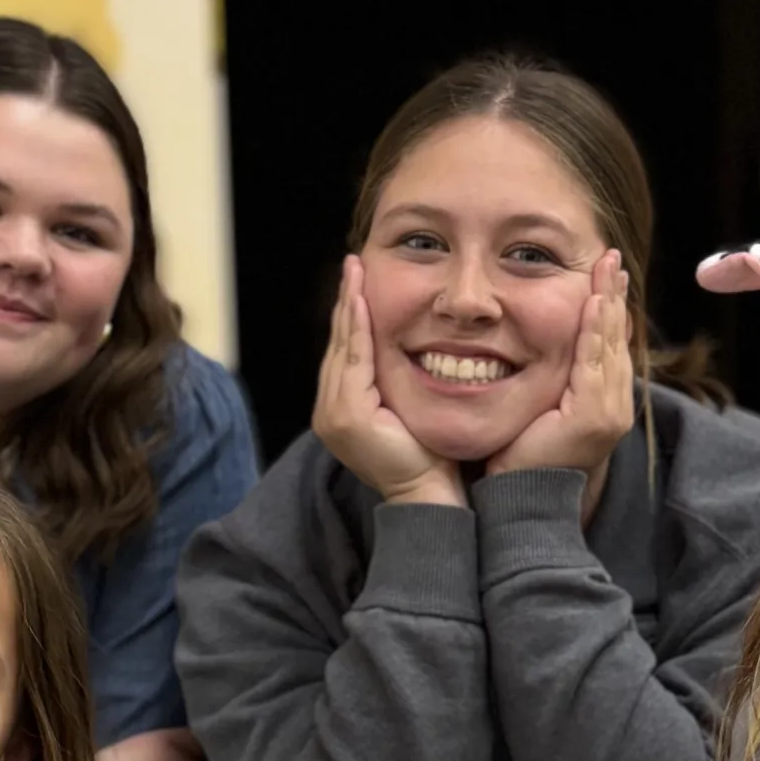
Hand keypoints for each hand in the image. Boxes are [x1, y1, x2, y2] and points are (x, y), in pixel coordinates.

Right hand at [312, 255, 464, 506]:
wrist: (429, 496)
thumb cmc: (430, 458)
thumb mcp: (409, 410)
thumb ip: (399, 383)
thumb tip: (412, 348)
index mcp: (342, 410)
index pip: (347, 352)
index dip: (352, 315)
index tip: (360, 281)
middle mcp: (329, 410)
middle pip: (339, 343)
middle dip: (346, 301)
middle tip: (353, 263)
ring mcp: (334, 413)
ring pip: (343, 346)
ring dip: (349, 305)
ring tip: (354, 270)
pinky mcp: (348, 414)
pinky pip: (354, 359)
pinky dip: (358, 327)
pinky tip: (362, 298)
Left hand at [485, 250, 635, 479]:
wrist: (521, 500)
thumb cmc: (521, 459)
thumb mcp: (541, 409)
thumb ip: (550, 381)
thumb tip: (536, 349)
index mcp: (603, 402)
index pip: (608, 345)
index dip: (608, 308)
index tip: (606, 274)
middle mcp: (614, 405)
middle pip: (616, 339)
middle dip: (614, 295)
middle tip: (610, 257)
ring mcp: (608, 411)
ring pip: (608, 345)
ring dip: (607, 302)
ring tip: (606, 268)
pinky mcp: (593, 416)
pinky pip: (594, 362)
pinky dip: (594, 329)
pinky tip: (593, 301)